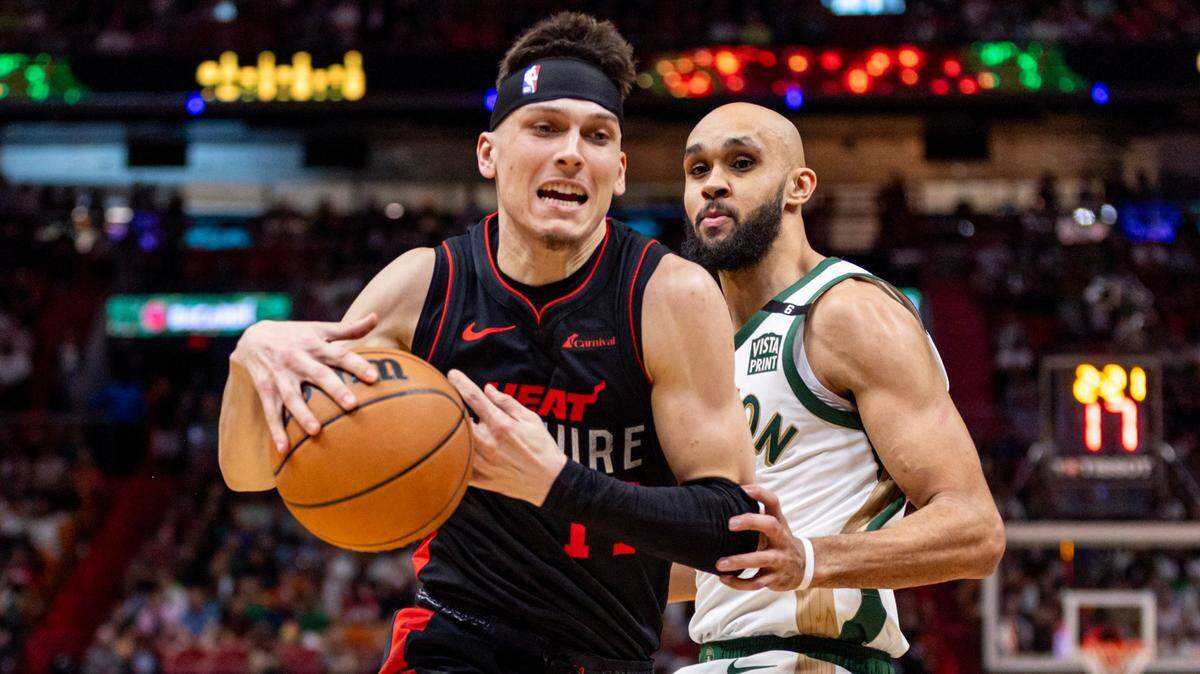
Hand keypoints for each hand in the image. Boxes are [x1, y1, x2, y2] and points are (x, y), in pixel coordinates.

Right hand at [230, 314, 379, 451]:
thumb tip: (375, 317)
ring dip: (303, 414)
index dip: (357, 365)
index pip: (339, 354)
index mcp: (315, 346)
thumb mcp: (319, 328)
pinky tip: (284, 449)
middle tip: (352, 405)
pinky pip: (271, 412)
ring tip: (316, 431)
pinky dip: (276, 431)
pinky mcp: (266, 390)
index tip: (374, 377)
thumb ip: (349, 328)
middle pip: (318, 375)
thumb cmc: (295, 335)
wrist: (252, 338)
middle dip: (335, 389)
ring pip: (292, 397)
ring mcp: (281, 377)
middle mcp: (298, 361)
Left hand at [447, 370, 566, 505]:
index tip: (451, 374)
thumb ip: (507, 402)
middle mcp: (487, 442)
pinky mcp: (479, 478)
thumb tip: (487, 389)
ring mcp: (481, 462)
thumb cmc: (542, 447)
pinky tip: (459, 449)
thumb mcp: (530, 418)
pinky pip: (458, 465)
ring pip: (456, 441)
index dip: (460, 382)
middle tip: (452, 404)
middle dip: (453, 407)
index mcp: (500, 424)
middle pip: (458, 418)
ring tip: (457, 426)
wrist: (549, 481)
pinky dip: (456, 455)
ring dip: (455, 431)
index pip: (473, 397)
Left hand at [715, 484, 808, 590]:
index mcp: (779, 523)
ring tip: (719, 564)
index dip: (759, 493)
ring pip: (761, 560)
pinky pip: (756, 583)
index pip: (773, 502)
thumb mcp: (775, 523)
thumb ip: (757, 512)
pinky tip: (724, 579)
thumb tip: (728, 495)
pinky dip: (739, 583)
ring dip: (739, 562)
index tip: (741, 489)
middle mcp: (781, 539)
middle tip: (729, 524)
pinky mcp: (774, 578)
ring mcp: (779, 559)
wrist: (805, 566)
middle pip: (770, 525)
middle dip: (751, 522)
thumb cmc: (779, 540)